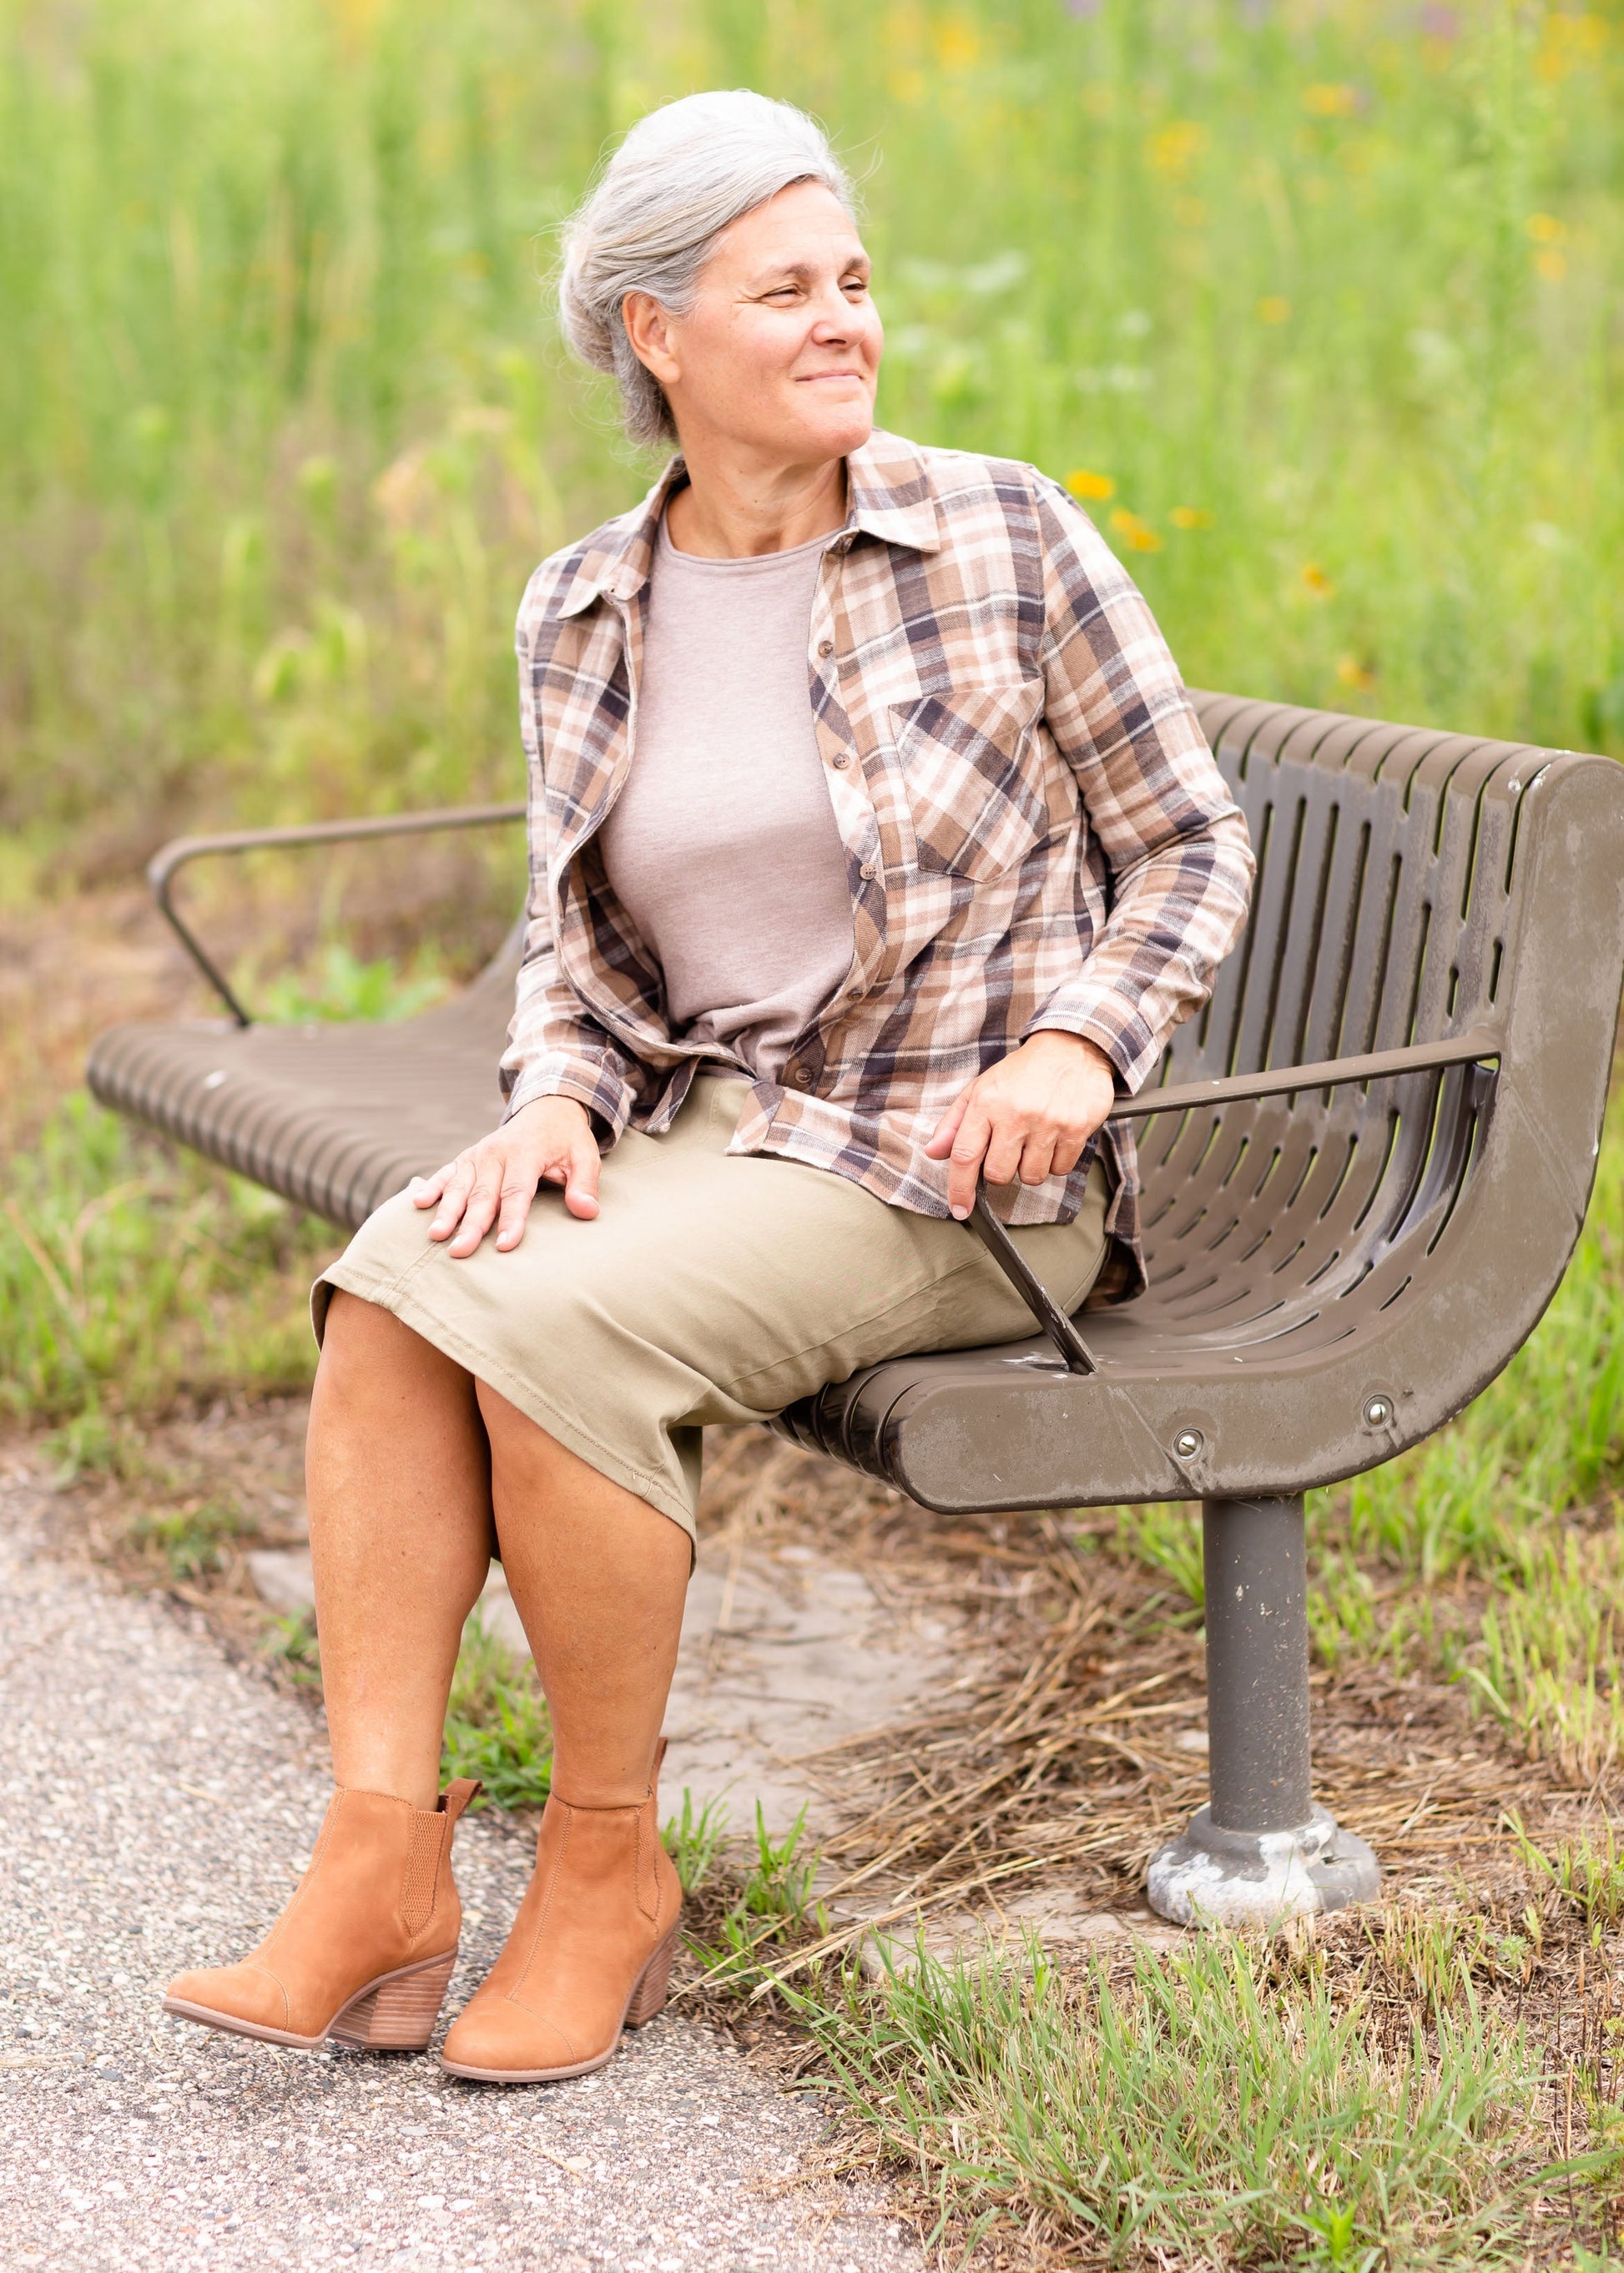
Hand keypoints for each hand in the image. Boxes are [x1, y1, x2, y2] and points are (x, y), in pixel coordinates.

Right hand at [410, 1097, 600, 1256]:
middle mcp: (497, 1152)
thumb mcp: (585, 1156)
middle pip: (483, 1194)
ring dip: (446, 1210)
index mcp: (526, 1153)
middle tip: (460, 1251)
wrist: (547, 1108)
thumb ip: (585, 1184)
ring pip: (460, 1186)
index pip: (517, 1191)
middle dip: (471, 1224)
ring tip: (435, 1235)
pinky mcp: (467, 1157)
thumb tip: (587, 1212)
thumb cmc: (567, 1139)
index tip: (506, 1246)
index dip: (512, 1219)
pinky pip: (447, 1172)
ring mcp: (479, 1155)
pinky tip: (418, 1203)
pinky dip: (431, 1186)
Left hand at [925, 1031, 1116, 1219]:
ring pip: (1031, 1177)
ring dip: (1030, 1168)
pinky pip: (1060, 1169)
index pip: (964, 1155)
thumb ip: (954, 1123)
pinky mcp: (1076, 1129)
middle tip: (1009, 1149)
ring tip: (1033, 1141)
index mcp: (986, 1103)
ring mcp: (1047, 1123)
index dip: (958, 1189)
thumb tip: (933, 1152)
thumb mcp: (980, 1089)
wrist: (1071, 1048)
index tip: (959, 1209)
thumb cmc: (1022, 1073)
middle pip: (999, 1174)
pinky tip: (1053, 1139)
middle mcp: (1015, 1114)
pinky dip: (1055, 1162)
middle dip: (1001, 1171)